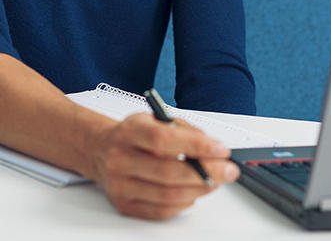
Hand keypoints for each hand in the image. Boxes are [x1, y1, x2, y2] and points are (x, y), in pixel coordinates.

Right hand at [86, 113, 239, 219]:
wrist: (102, 150)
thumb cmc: (136, 135)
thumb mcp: (156, 119)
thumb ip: (184, 131)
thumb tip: (214, 150)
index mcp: (130, 131)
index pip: (163, 141)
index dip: (196, 146)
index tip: (221, 150)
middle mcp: (121, 158)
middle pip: (168, 172)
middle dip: (207, 173)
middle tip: (228, 170)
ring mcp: (120, 184)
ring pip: (167, 195)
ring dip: (199, 189)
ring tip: (215, 181)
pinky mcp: (124, 204)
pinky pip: (161, 210)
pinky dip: (184, 202)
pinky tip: (193, 191)